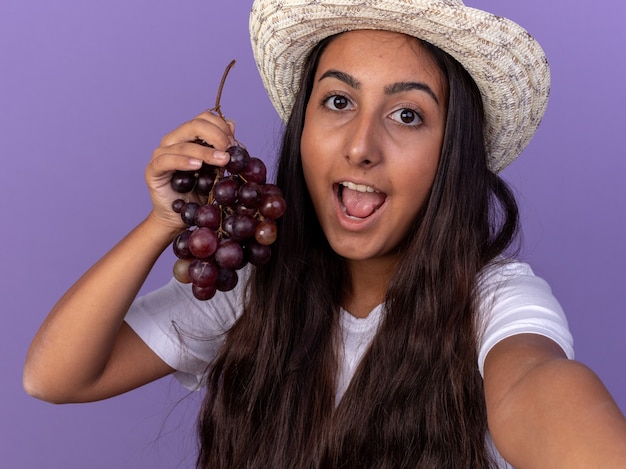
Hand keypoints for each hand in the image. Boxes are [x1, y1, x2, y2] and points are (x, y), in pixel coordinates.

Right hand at [145, 111, 234, 231]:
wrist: (180, 217)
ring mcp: (161, 154)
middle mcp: (173, 141)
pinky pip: (167, 161)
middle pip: (194, 125)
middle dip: (216, 136)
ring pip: (184, 144)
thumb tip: (231, 124)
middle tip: (229, 151)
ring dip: (206, 152)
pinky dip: (183, 161)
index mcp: (188, 136)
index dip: (221, 127)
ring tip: (223, 160)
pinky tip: (198, 166)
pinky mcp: (153, 170)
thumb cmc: (199, 193)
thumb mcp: (216, 169)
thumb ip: (222, 148)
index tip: (234, 143)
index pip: (204, 118)